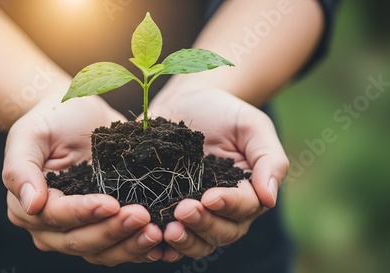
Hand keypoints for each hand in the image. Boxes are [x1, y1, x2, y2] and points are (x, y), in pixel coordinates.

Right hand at [2, 94, 162, 264]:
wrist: (77, 114)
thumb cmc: (51, 120)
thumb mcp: (29, 135)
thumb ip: (21, 169)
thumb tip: (31, 205)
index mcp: (28, 207)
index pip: (56, 217)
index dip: (83, 213)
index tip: (111, 203)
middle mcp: (51, 227)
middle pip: (80, 241)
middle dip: (112, 231)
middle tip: (142, 217)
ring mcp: (80, 230)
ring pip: (102, 252)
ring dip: (130, 246)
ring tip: (156, 232)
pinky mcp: (104, 227)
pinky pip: (120, 247)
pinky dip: (140, 249)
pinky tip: (162, 246)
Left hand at [148, 88, 288, 260]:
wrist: (185, 103)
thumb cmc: (224, 113)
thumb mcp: (252, 126)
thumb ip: (269, 159)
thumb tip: (270, 199)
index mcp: (247, 191)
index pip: (245, 207)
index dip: (229, 205)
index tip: (210, 197)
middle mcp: (224, 210)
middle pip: (222, 232)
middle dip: (203, 224)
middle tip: (183, 211)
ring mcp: (196, 213)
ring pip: (198, 242)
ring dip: (184, 241)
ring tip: (168, 230)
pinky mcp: (168, 210)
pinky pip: (170, 237)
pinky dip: (162, 246)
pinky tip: (153, 242)